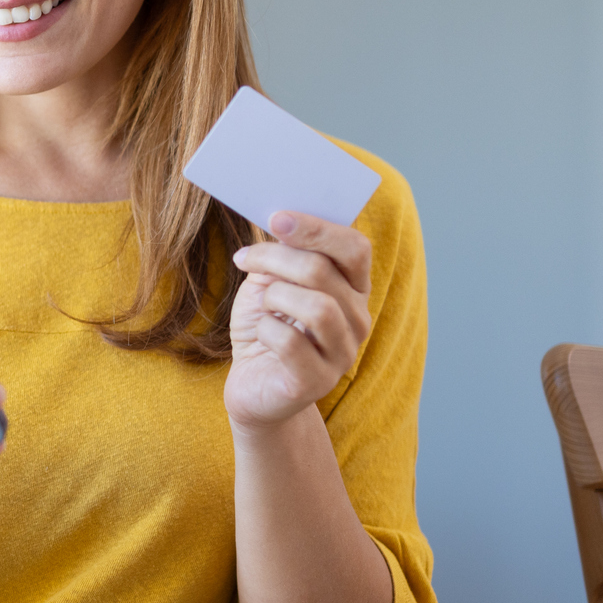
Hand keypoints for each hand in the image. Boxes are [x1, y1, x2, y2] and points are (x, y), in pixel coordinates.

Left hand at [226, 211, 372, 433]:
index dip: (317, 228)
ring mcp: (343, 353)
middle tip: (245, 258)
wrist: (252, 385)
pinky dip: (266, 330)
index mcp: (353, 288)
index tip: (276, 217)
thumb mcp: (269, 283)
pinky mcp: (317, 382)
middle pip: (323, 272)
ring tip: (263, 305)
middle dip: (275, 258)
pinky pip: (291, 342)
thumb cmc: (265, 327)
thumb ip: (281, 255)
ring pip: (316, 307)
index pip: (355, 249)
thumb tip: (279, 219)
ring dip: (275, 296)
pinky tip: (261, 335)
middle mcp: (358, 320)